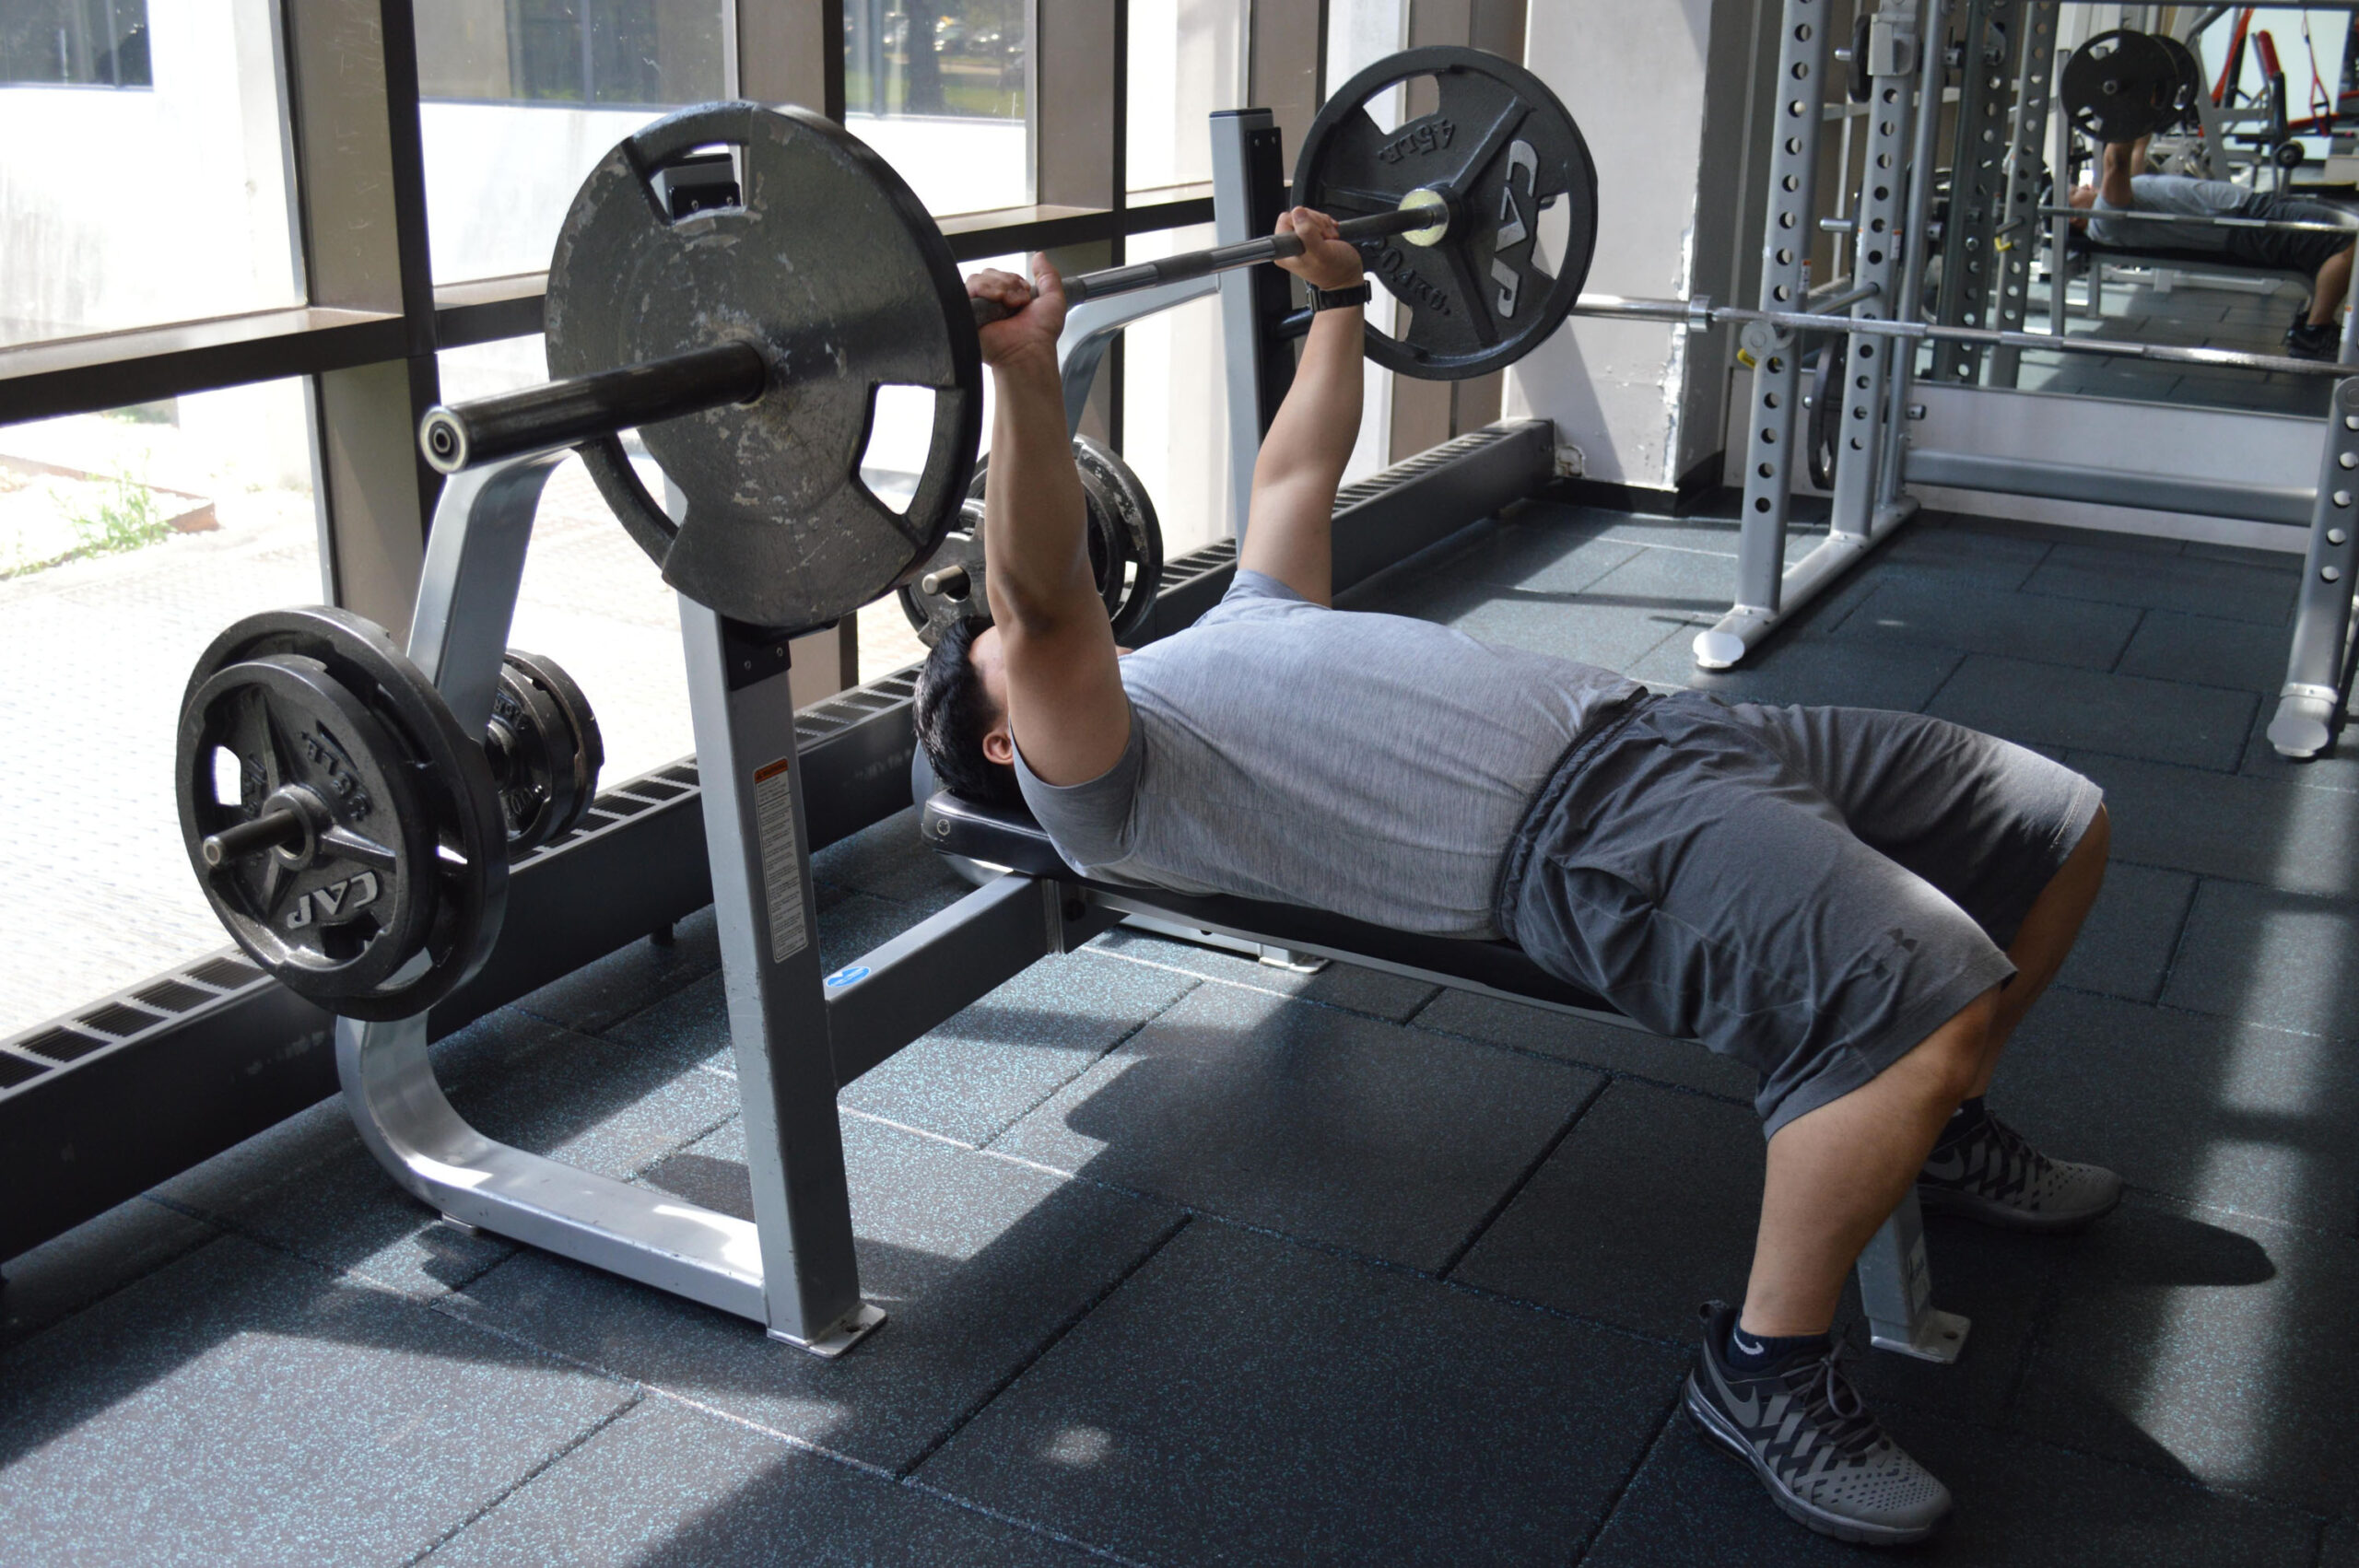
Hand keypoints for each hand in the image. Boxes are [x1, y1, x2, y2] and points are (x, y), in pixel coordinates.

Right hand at [968, 254, 1065, 368]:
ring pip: (978, 278)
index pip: (1000, 275)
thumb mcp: (1053, 299)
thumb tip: (1039, 255)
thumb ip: (1048, 276)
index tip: (1025, 295)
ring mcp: (976, 309)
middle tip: (1018, 302)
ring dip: (999, 287)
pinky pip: (967, 289)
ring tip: (1009, 304)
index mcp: (1005, 300)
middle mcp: (989, 304)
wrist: (1029, 350)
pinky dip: (985, 289)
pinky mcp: (965, 314)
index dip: (1013, 279)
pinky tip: (997, 301)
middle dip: (1007, 282)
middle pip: (988, 273)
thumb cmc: (1041, 333)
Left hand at [1274, 207, 1362, 293]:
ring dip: (1323, 224)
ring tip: (1328, 239)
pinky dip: (1326, 224)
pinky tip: (1330, 236)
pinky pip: (1316, 218)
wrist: (1347, 276)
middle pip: (1298, 215)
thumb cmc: (1335, 270)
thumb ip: (1307, 233)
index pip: (1286, 218)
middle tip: (1323, 238)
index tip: (1314, 234)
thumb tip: (1297, 212)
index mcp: (1285, 250)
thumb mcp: (1321, 252)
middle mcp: (1289, 245)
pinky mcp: (1310, 236)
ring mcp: (1300, 240)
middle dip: (1316, 223)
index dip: (1303, 222)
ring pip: (1308, 216)